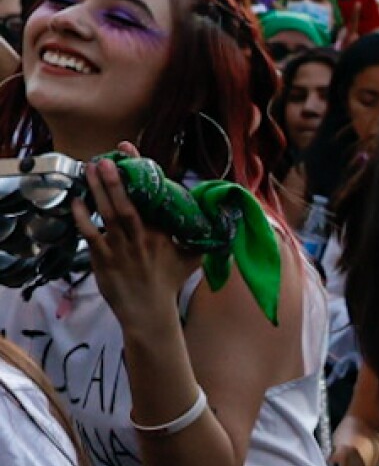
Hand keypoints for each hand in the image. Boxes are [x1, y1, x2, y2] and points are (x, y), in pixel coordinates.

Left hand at [74, 145, 201, 335]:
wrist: (150, 314)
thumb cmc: (168, 285)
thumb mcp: (191, 261)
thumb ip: (198, 240)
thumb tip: (215, 222)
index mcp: (163, 235)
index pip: (152, 198)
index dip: (141, 173)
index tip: (129, 151)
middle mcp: (142, 240)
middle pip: (128, 205)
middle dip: (116, 181)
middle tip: (106, 159)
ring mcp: (122, 250)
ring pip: (109, 216)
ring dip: (98, 192)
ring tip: (89, 169)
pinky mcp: (104, 260)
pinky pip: (91, 235)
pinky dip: (82, 218)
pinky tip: (76, 202)